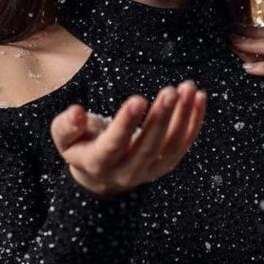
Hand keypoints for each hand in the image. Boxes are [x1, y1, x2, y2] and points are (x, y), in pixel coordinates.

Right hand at [50, 80, 207, 196]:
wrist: (100, 174)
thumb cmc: (81, 145)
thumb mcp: (64, 137)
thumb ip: (67, 125)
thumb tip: (76, 111)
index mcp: (98, 163)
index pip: (114, 144)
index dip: (126, 123)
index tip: (138, 99)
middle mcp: (126, 172)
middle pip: (147, 146)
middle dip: (161, 118)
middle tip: (170, 91)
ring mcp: (149, 171)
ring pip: (170, 146)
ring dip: (183, 116)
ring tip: (188, 89)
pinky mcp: (165, 165)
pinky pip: (183, 144)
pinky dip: (193, 121)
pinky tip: (198, 98)